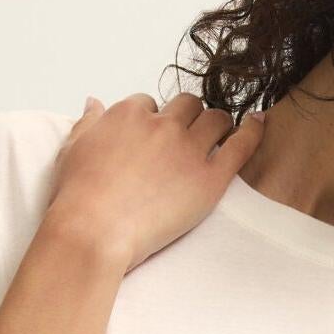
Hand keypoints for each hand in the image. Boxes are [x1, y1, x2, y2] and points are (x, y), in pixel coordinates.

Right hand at [45, 91, 265, 272]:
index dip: (155, 121)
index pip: (150, 104)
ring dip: (216, 125)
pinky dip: (253, 130)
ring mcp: (188, 149)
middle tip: (188, 138)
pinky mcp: (210, 178)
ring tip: (218, 138)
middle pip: (187, 105)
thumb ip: (88, 123)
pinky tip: (260, 122)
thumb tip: (94, 102)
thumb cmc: (78, 197)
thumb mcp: (73, 149)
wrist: (94, 231)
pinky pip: (241, 144)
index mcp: (128, 115)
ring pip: (216, 118)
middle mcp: (162, 125)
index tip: (155, 139)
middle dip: (188, 118)